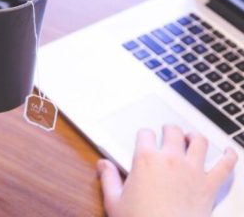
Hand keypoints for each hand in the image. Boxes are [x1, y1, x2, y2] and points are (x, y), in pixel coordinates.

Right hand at [97, 125, 237, 216]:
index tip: (144, 140)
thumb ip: (109, 178)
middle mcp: (170, 159)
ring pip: (199, 141)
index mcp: (146, 159)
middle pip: (172, 131)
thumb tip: (103, 165)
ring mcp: (192, 170)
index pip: (145, 133)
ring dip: (195, 137)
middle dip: (169, 130)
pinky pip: (225, 166)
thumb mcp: (115, 202)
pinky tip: (229, 152)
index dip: (144, 135)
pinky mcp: (209, 186)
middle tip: (168, 133)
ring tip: (191, 137)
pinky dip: (229, 157)